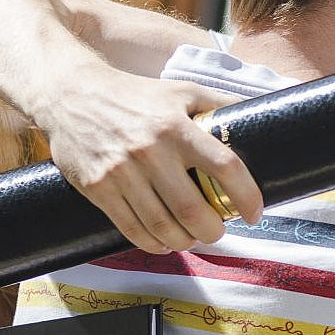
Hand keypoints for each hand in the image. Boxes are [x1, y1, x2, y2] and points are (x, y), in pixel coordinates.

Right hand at [43, 71, 261, 254]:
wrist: (71, 95)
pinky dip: (154, 244)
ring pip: (163, 227)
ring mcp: (121, 172)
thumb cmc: (135, 95)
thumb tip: (263, 115)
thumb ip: (220, 105)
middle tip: (218, 231)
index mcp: (176, 126)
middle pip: (193, 210)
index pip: (225, 166)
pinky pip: (132, 229)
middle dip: (213, 231)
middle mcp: (150, 150)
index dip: (246, 196)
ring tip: (193, 238)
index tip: (254, 213)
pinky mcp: (98, 188)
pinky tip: (164, 242)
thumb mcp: (180, 91)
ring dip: (185, 241)